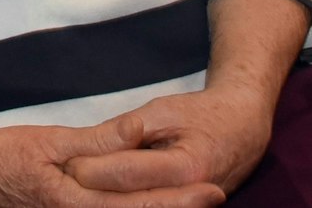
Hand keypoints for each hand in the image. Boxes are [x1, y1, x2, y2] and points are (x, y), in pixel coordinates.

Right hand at [0, 113, 225, 207]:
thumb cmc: (2, 157)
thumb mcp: (50, 143)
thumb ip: (97, 146)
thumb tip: (138, 138)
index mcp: (71, 205)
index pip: (136, 206)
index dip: (176, 201)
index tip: (212, 189)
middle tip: (218, 196)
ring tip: (196, 203)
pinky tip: (152, 207)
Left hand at [64, 86, 275, 195]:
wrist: (244, 130)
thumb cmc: (203, 114)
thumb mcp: (163, 112)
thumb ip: (127, 131)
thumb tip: (87, 147)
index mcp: (187, 167)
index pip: (126, 173)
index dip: (92, 168)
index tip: (67, 161)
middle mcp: (191, 196)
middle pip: (129, 200)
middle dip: (94, 189)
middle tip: (67, 176)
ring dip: (108, 198)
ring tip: (82, 184)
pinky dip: (127, 201)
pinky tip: (105, 192)